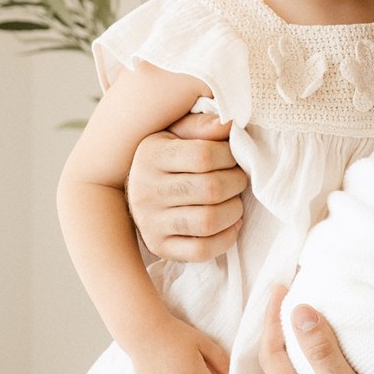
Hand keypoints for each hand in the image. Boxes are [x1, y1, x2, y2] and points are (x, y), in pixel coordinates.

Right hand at [126, 114, 247, 262]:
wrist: (134, 190)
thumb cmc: (165, 157)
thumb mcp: (176, 133)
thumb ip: (202, 125)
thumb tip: (230, 122)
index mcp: (150, 155)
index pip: (203, 156)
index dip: (229, 155)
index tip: (234, 155)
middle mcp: (146, 191)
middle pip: (210, 189)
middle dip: (236, 183)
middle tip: (239, 178)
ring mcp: (150, 223)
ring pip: (208, 221)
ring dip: (234, 210)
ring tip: (235, 200)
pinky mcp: (159, 247)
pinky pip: (201, 250)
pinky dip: (225, 238)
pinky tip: (230, 224)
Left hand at [258, 289, 373, 373]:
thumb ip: (321, 353)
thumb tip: (298, 313)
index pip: (271, 357)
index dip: (272, 322)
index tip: (279, 290)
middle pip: (282, 364)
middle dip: (282, 330)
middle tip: (289, 298)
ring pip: (301, 372)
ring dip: (301, 343)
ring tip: (308, 316)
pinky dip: (319, 356)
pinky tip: (333, 347)